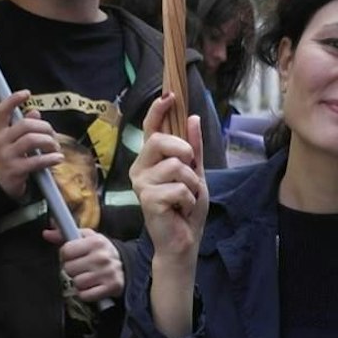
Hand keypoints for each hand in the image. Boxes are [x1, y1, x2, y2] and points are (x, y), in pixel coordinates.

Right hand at [0, 90, 63, 201]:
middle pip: (25, 125)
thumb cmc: (7, 160)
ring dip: (49, 142)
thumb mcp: (10, 143)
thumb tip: (35, 112)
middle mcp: (0, 142)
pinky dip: (51, 158)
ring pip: (32, 140)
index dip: (13, 99)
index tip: (27, 93)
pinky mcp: (15, 171)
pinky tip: (58, 158)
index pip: (1, 111)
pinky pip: (36, 161)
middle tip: (53, 136)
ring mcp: (6, 156)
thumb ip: (22, 127)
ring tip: (55, 147)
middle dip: (45, 127)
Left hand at [46, 227, 123, 302]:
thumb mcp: (86, 238)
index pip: (66, 251)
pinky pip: (85, 295)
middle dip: (72, 269)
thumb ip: (64, 235)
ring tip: (87, 276)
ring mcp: (107, 273)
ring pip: (76, 283)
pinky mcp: (110, 288)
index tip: (73, 255)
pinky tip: (92, 286)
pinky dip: (86, 293)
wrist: (125, 265)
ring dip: (79, 282)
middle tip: (81, 267)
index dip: (66, 254)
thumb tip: (46, 233)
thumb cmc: (100, 251)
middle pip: (69, 268)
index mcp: (95, 241)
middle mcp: (101, 257)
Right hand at [131, 94, 206, 265]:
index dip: (158, 110)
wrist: (183, 241)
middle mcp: (140, 168)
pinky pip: (179, 188)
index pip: (151, 129)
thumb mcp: (196, 173)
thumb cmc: (186, 208)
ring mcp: (141, 184)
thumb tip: (193, 118)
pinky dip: (190, 199)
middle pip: (161, 141)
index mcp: (151, 160)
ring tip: (186, 198)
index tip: (170, 95)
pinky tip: (182, 209)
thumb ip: (194, 148)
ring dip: (192, 183)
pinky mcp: (147, 199)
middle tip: (191, 167)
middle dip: (184, 150)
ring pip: (176, 166)